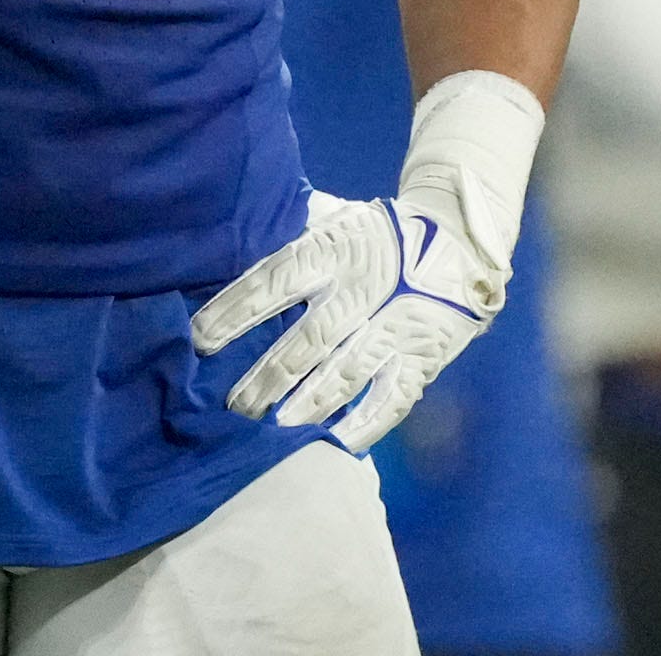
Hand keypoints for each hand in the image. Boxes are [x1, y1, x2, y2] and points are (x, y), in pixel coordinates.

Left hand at [190, 178, 509, 454]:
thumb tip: (234, 228)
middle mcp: (360, 292)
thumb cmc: (378, 233)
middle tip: (232, 405)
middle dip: (266, 376)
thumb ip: (291, 226)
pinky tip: (335, 443)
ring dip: (307, 404)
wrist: (460, 244)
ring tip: (271, 430)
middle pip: (306, 340)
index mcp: (330, 252)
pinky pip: (393, 398)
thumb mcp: (334, 216)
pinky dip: (366, 424)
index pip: (272, 282)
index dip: (234, 311)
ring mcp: (395, 328)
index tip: (200, 340)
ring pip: (345, 374)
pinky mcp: (422, 358)